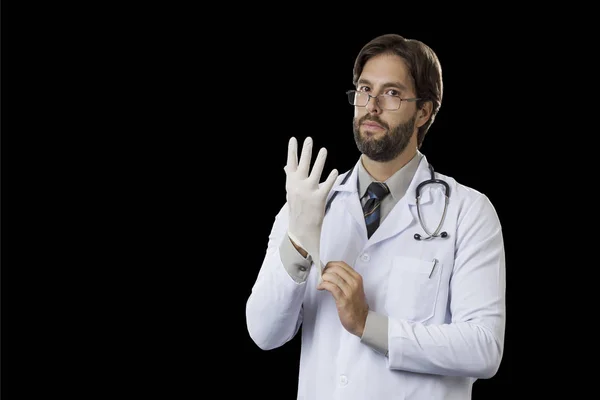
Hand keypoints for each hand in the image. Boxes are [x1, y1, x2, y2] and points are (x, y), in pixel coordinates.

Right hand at [284, 137, 337, 272]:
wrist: (300, 230)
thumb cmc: (297, 209)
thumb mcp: (291, 192)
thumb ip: (291, 178)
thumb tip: (286, 166)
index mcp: (291, 183)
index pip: (291, 163)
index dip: (292, 151)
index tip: (293, 139)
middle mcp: (298, 185)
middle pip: (303, 164)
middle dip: (306, 151)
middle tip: (309, 139)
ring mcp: (308, 191)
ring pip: (315, 172)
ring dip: (319, 160)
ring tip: (323, 150)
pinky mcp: (319, 199)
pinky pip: (327, 185)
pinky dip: (331, 178)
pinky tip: (335, 171)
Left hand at [317, 261, 368, 336]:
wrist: (362, 320)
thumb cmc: (356, 305)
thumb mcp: (355, 288)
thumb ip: (346, 279)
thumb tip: (331, 273)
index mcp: (357, 278)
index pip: (342, 264)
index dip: (331, 264)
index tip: (325, 268)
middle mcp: (354, 283)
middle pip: (336, 269)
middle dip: (325, 270)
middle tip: (321, 275)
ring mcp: (349, 291)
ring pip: (333, 277)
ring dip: (323, 278)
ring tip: (321, 282)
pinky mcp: (343, 299)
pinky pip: (331, 287)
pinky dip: (323, 285)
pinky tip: (320, 287)